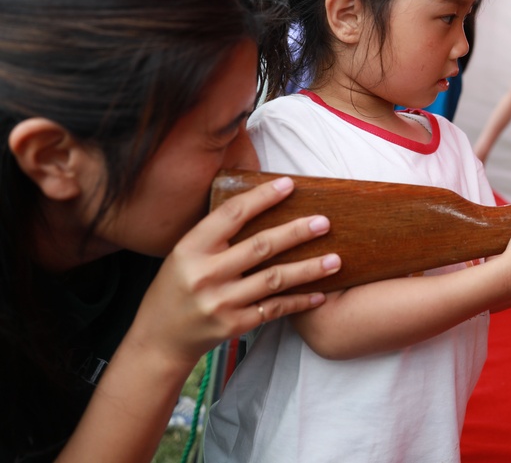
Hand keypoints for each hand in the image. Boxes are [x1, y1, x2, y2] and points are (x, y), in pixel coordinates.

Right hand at [130, 176, 342, 368]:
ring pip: (274, 279)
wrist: (159, 340)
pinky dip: (300, 301)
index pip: (232, 214)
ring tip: (336, 259)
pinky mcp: (234, 325)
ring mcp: (220, 302)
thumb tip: (258, 202)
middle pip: (260, 246)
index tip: (290, 184)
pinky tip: (321, 293)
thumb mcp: (184, 255)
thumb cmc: (176, 289)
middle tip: (325, 222)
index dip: (263, 197)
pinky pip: (275, 309)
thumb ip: (215, 235)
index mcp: (190, 248)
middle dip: (297, 232)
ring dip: (309, 269)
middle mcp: (205, 274)